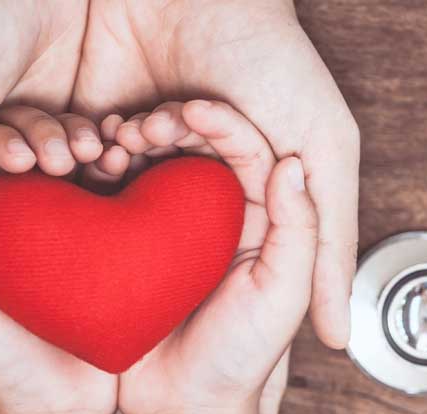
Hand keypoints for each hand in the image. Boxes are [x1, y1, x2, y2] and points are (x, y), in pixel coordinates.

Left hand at [73, 0, 359, 348]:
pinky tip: (105, 134)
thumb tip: (340, 342)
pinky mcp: (101, 122)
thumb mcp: (323, 148)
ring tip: (130, 145)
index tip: (209, 244)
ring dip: (126, 180)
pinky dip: (93, 153)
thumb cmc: (273, 58)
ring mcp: (147, 147)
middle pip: (171, 230)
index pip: (230, 250)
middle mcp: (197, 174)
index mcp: (250, 187)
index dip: (216, 250)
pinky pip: (86, 162)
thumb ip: (329, 241)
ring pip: (126, 200)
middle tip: (161, 178)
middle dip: (161, 215)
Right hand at [106, 100, 317, 413]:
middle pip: (198, 148)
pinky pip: (116, 193)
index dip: (224, 123)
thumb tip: (293, 164)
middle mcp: (215, 215)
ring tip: (116, 140)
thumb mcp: (282, 294)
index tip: (194, 107)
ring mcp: (168, 227)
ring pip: (154, 162)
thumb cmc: (238, 360)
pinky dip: (103, 171)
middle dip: (173, 124)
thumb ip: (298, 230)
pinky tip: (89, 161)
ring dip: (135, 141)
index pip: (249, 152)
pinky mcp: (126, 242)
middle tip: (147, 123)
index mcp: (259, 219)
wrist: (180, 412)